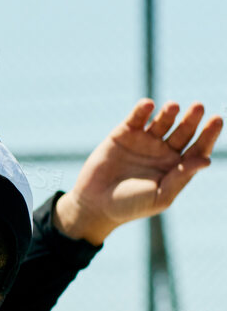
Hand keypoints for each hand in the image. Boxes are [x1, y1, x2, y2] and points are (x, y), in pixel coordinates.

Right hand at [55, 100, 221, 244]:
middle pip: (183, 131)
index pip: (199, 147)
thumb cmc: (130, 206)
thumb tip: (207, 160)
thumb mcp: (160, 196)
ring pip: (162, 122)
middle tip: (199, 107)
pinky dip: (142, 110)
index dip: (209, 134)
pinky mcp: (123, 134)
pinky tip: (148, 104)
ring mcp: (144, 141)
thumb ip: (181, 178)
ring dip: (169, 112)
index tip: (216, 120)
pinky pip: (136, 119)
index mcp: (178, 167)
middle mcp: (164, 152)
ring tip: (172, 106)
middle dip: (192, 119)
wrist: (94, 204)